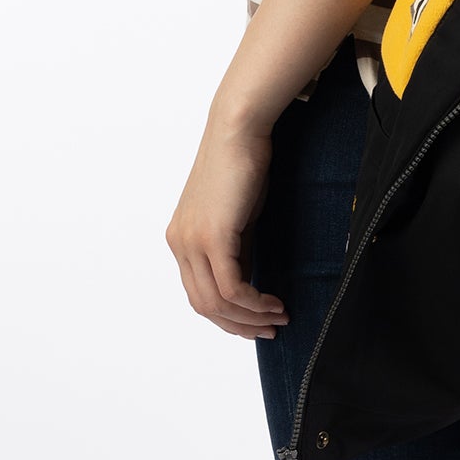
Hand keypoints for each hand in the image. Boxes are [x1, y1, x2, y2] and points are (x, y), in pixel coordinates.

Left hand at [167, 113, 287, 337]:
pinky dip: (254, 303)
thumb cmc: (243, 165)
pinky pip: (231, 287)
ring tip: (279, 317)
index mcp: (180, 239)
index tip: (257, 322)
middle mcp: (179, 243)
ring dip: (250, 317)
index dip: (227, 317)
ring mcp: (191, 241)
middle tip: (270, 329)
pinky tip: (274, 302)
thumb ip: (236, 248)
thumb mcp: (237, 216)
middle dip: (239, 325)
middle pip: (203, 305)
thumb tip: (249, 281)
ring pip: (216, 302)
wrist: (238, 131)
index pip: (197, 293)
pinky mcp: (212, 237)